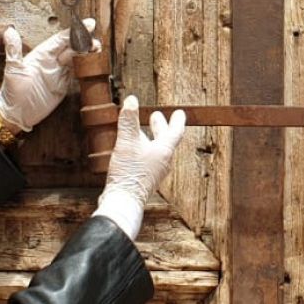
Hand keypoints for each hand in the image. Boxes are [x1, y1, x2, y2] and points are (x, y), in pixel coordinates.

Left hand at [0, 22, 98, 131]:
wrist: (16, 115)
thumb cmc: (11, 93)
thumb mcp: (13, 70)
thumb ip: (13, 50)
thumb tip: (9, 30)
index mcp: (41, 55)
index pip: (60, 40)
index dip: (74, 33)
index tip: (87, 25)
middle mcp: (51, 62)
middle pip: (71, 48)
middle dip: (84, 43)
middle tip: (96, 42)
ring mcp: (58, 73)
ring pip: (76, 59)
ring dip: (87, 54)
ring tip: (98, 50)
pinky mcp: (63, 85)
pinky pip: (76, 73)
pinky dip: (86, 68)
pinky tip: (94, 64)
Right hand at [94, 96, 185, 239]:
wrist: (123, 202)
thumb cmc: (129, 173)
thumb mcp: (127, 142)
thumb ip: (129, 121)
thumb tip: (131, 100)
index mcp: (164, 151)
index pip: (175, 131)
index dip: (177, 120)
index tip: (179, 112)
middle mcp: (163, 162)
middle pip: (165, 140)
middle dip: (160, 127)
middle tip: (156, 116)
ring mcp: (154, 172)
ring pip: (155, 150)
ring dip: (150, 138)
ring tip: (141, 132)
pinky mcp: (145, 180)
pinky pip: (148, 160)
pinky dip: (143, 150)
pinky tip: (132, 151)